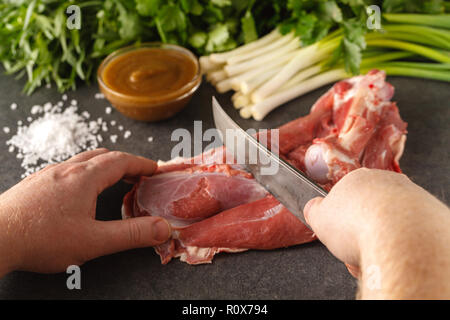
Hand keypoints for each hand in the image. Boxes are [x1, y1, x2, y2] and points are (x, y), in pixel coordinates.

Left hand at [0, 149, 170, 276]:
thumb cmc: (40, 239)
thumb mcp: (93, 241)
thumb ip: (131, 234)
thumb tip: (162, 227)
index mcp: (84, 178)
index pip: (121, 160)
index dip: (141, 163)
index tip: (154, 169)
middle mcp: (66, 169)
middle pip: (102, 155)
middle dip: (125, 162)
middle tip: (138, 174)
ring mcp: (47, 175)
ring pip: (82, 161)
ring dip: (104, 166)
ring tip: (113, 181)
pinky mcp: (34, 184)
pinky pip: (67, 170)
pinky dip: (85, 173)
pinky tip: (80, 192)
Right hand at [304, 168, 449, 298]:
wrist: (399, 235)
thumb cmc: (355, 223)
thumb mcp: (319, 218)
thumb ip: (313, 211)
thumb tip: (312, 208)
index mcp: (357, 178)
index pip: (346, 196)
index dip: (341, 217)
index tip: (339, 230)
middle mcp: (385, 181)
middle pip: (369, 208)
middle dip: (360, 229)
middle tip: (354, 245)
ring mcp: (408, 195)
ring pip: (388, 221)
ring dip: (378, 239)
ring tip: (371, 253)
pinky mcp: (426, 213)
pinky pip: (406, 230)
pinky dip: (398, 243)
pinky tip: (391, 253)